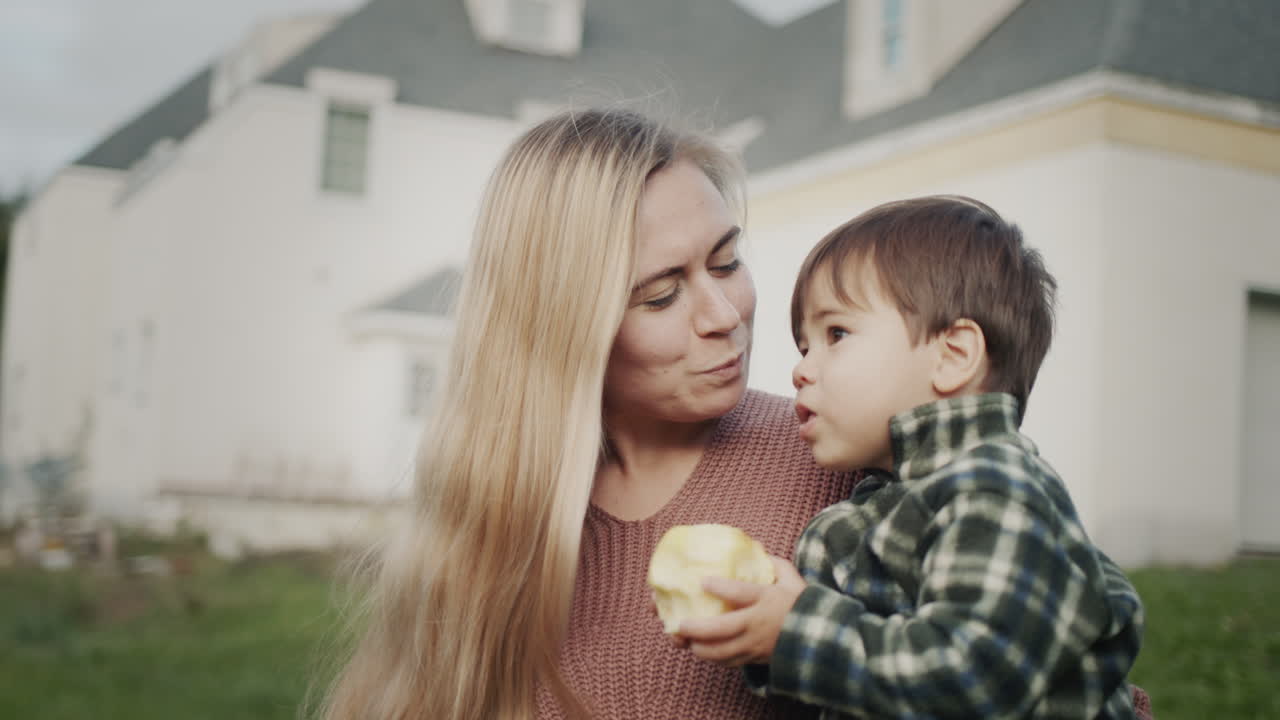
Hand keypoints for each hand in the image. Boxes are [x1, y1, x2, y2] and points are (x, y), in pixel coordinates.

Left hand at [675, 555, 805, 666]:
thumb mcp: (792, 580)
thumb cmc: (803, 605)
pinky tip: (700, 650)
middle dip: (696, 629)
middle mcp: (757, 624)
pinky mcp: (754, 659)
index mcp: (767, 600)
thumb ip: (774, 564)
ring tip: (681, 640)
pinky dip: (711, 658)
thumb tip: (756, 549)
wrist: (821, 639)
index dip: (720, 587)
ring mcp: (755, 645)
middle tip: (678, 624)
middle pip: (722, 630)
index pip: (741, 593)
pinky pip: (728, 662)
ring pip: (721, 652)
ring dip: (698, 648)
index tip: (702, 581)